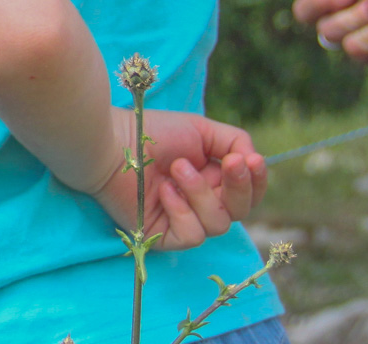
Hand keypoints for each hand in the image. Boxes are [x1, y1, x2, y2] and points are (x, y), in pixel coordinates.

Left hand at [87, 108, 267, 251]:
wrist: (111, 143)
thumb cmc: (151, 133)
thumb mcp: (202, 131)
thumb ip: (236, 143)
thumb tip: (255, 162)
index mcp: (212, 180)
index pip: (249, 192)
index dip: (256, 181)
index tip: (251, 161)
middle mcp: (200, 203)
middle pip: (241, 211)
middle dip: (239, 187)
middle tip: (229, 163)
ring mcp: (182, 220)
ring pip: (218, 224)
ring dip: (202, 193)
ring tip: (177, 168)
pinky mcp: (163, 236)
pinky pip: (192, 235)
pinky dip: (182, 211)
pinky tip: (164, 190)